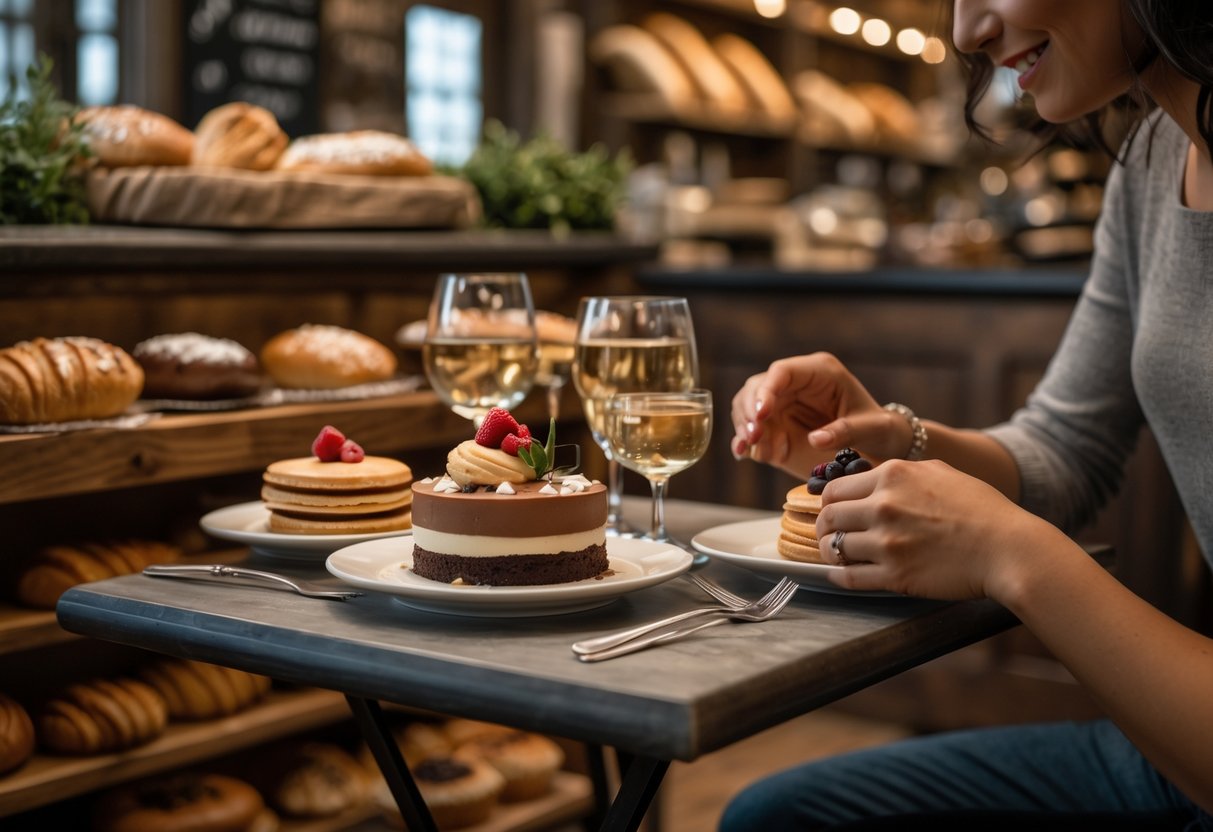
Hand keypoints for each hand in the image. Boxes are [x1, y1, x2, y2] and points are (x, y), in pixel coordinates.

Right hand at [730, 352, 909, 478]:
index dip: (766, 391)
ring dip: (745, 427)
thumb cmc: (878, 429)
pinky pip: (751, 427)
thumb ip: (845, 431)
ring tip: (756, 450)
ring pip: (747, 405)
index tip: (761, 415)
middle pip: (757, 387)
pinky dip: (744, 439)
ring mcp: (783, 402)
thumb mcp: (871, 428)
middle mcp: (796, 383)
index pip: (782, 371)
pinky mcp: (776, 423)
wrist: (877, 443)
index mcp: (820, 372)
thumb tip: (815, 439)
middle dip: (750, 412)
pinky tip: (744, 452)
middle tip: (754, 437)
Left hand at [814, 459, 1059, 600]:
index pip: (834, 489)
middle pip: (828, 518)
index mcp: (892, 476)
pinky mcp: (895, 575)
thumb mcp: (939, 472)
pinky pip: (848, 577)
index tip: (833, 511)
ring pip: (833, 548)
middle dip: (824, 527)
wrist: (1008, 549)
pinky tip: (841, 574)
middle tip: (828, 533)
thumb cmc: (981, 510)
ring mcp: (887, 542)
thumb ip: (901, 471)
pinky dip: (839, 576)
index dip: (829, 502)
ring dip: (830, 552)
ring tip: (836, 554)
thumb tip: (872, 475)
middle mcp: (884, 506)